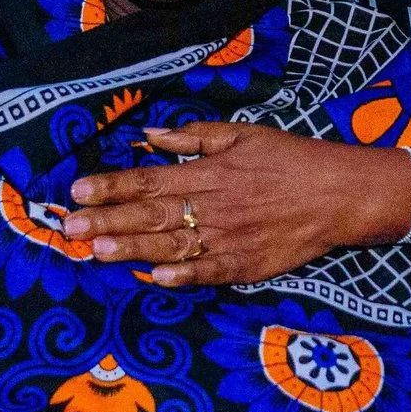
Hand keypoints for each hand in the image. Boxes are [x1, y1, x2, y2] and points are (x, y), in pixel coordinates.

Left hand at [62, 122, 409, 287]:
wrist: (339, 193)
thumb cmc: (289, 159)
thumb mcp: (242, 134)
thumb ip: (193, 136)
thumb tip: (148, 136)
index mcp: (211, 171)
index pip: (151, 179)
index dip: (113, 185)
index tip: (78, 190)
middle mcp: (215, 205)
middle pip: (153, 215)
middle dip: (109, 220)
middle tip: (71, 227)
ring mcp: (231, 238)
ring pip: (174, 244)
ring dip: (134, 249)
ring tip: (98, 251)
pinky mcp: (247, 264)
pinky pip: (211, 271)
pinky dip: (185, 275)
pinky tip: (157, 277)